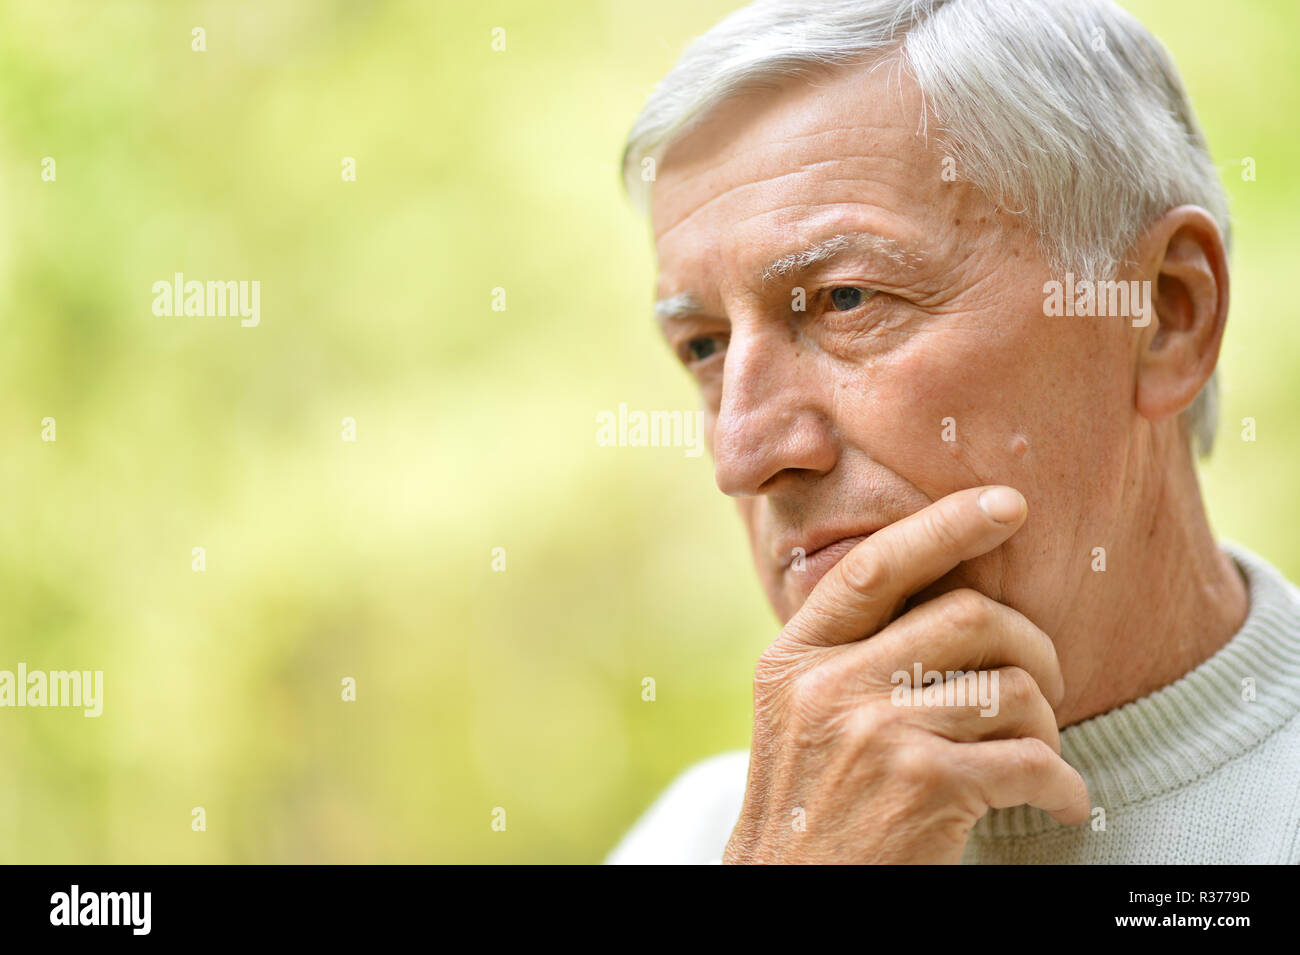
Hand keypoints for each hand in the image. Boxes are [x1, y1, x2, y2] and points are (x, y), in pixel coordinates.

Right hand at [723, 485, 1089, 863]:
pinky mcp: (924, 786)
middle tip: (1044, 683)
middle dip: (1031, 645)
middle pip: (968, 617)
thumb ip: (849, 658)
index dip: (946, 524)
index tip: (1007, 505)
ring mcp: (875, 732)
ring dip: (1047, 727)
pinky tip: (1058, 803)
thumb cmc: (810, 810)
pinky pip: (1032, 761)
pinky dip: (1064, 785)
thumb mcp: (799, 718)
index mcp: (795, 658)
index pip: (875, 565)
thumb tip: (943, 599)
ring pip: (1011, 689)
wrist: (788, 897)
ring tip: (1039, 758)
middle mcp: (830, 685)